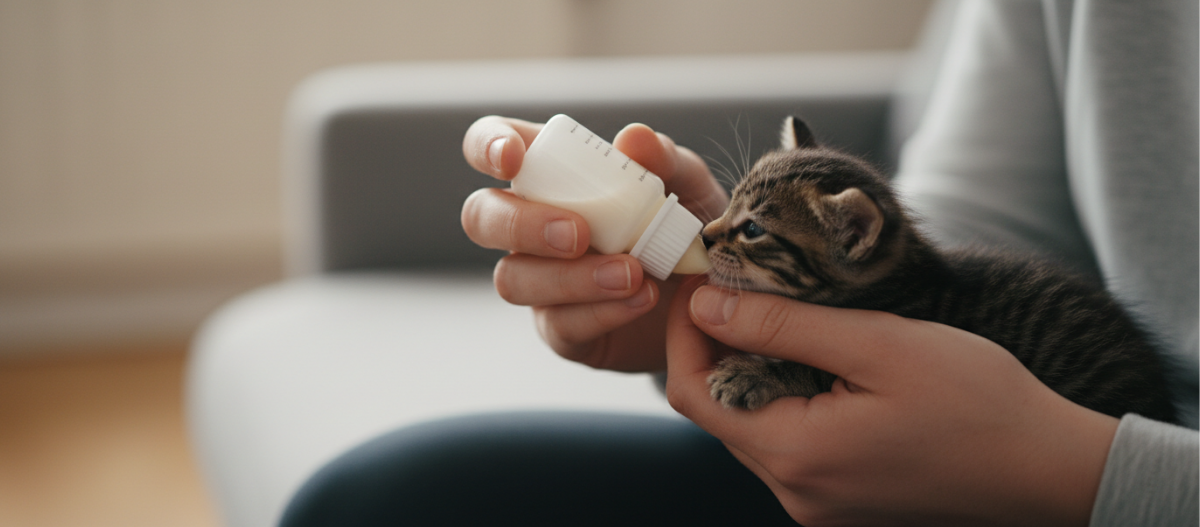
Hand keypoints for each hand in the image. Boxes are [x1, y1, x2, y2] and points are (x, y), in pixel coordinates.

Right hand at [461, 116, 727, 371]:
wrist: (713, 296)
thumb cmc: (687, 226)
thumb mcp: (689, 186)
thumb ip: (665, 159)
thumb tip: (632, 138)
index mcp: (550, 173)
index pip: (490, 145)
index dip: (487, 147)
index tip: (513, 159)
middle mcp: (531, 225)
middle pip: (480, 217)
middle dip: (521, 224)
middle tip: (579, 234)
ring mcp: (540, 280)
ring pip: (512, 279)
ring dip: (570, 278)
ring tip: (633, 273)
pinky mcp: (562, 329)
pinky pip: (559, 323)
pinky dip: (601, 311)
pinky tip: (640, 299)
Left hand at [665, 279, 1119, 525]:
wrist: (1049, 468)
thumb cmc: (979, 402)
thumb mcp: (878, 344)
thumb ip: (782, 325)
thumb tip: (706, 304)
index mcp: (797, 456)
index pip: (692, 392)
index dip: (685, 333)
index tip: (700, 282)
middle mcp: (795, 492)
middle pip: (716, 410)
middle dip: (716, 346)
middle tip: (739, 286)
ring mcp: (816, 502)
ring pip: (749, 424)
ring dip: (751, 369)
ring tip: (780, 315)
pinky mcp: (838, 501)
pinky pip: (786, 442)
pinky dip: (783, 395)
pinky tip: (813, 359)